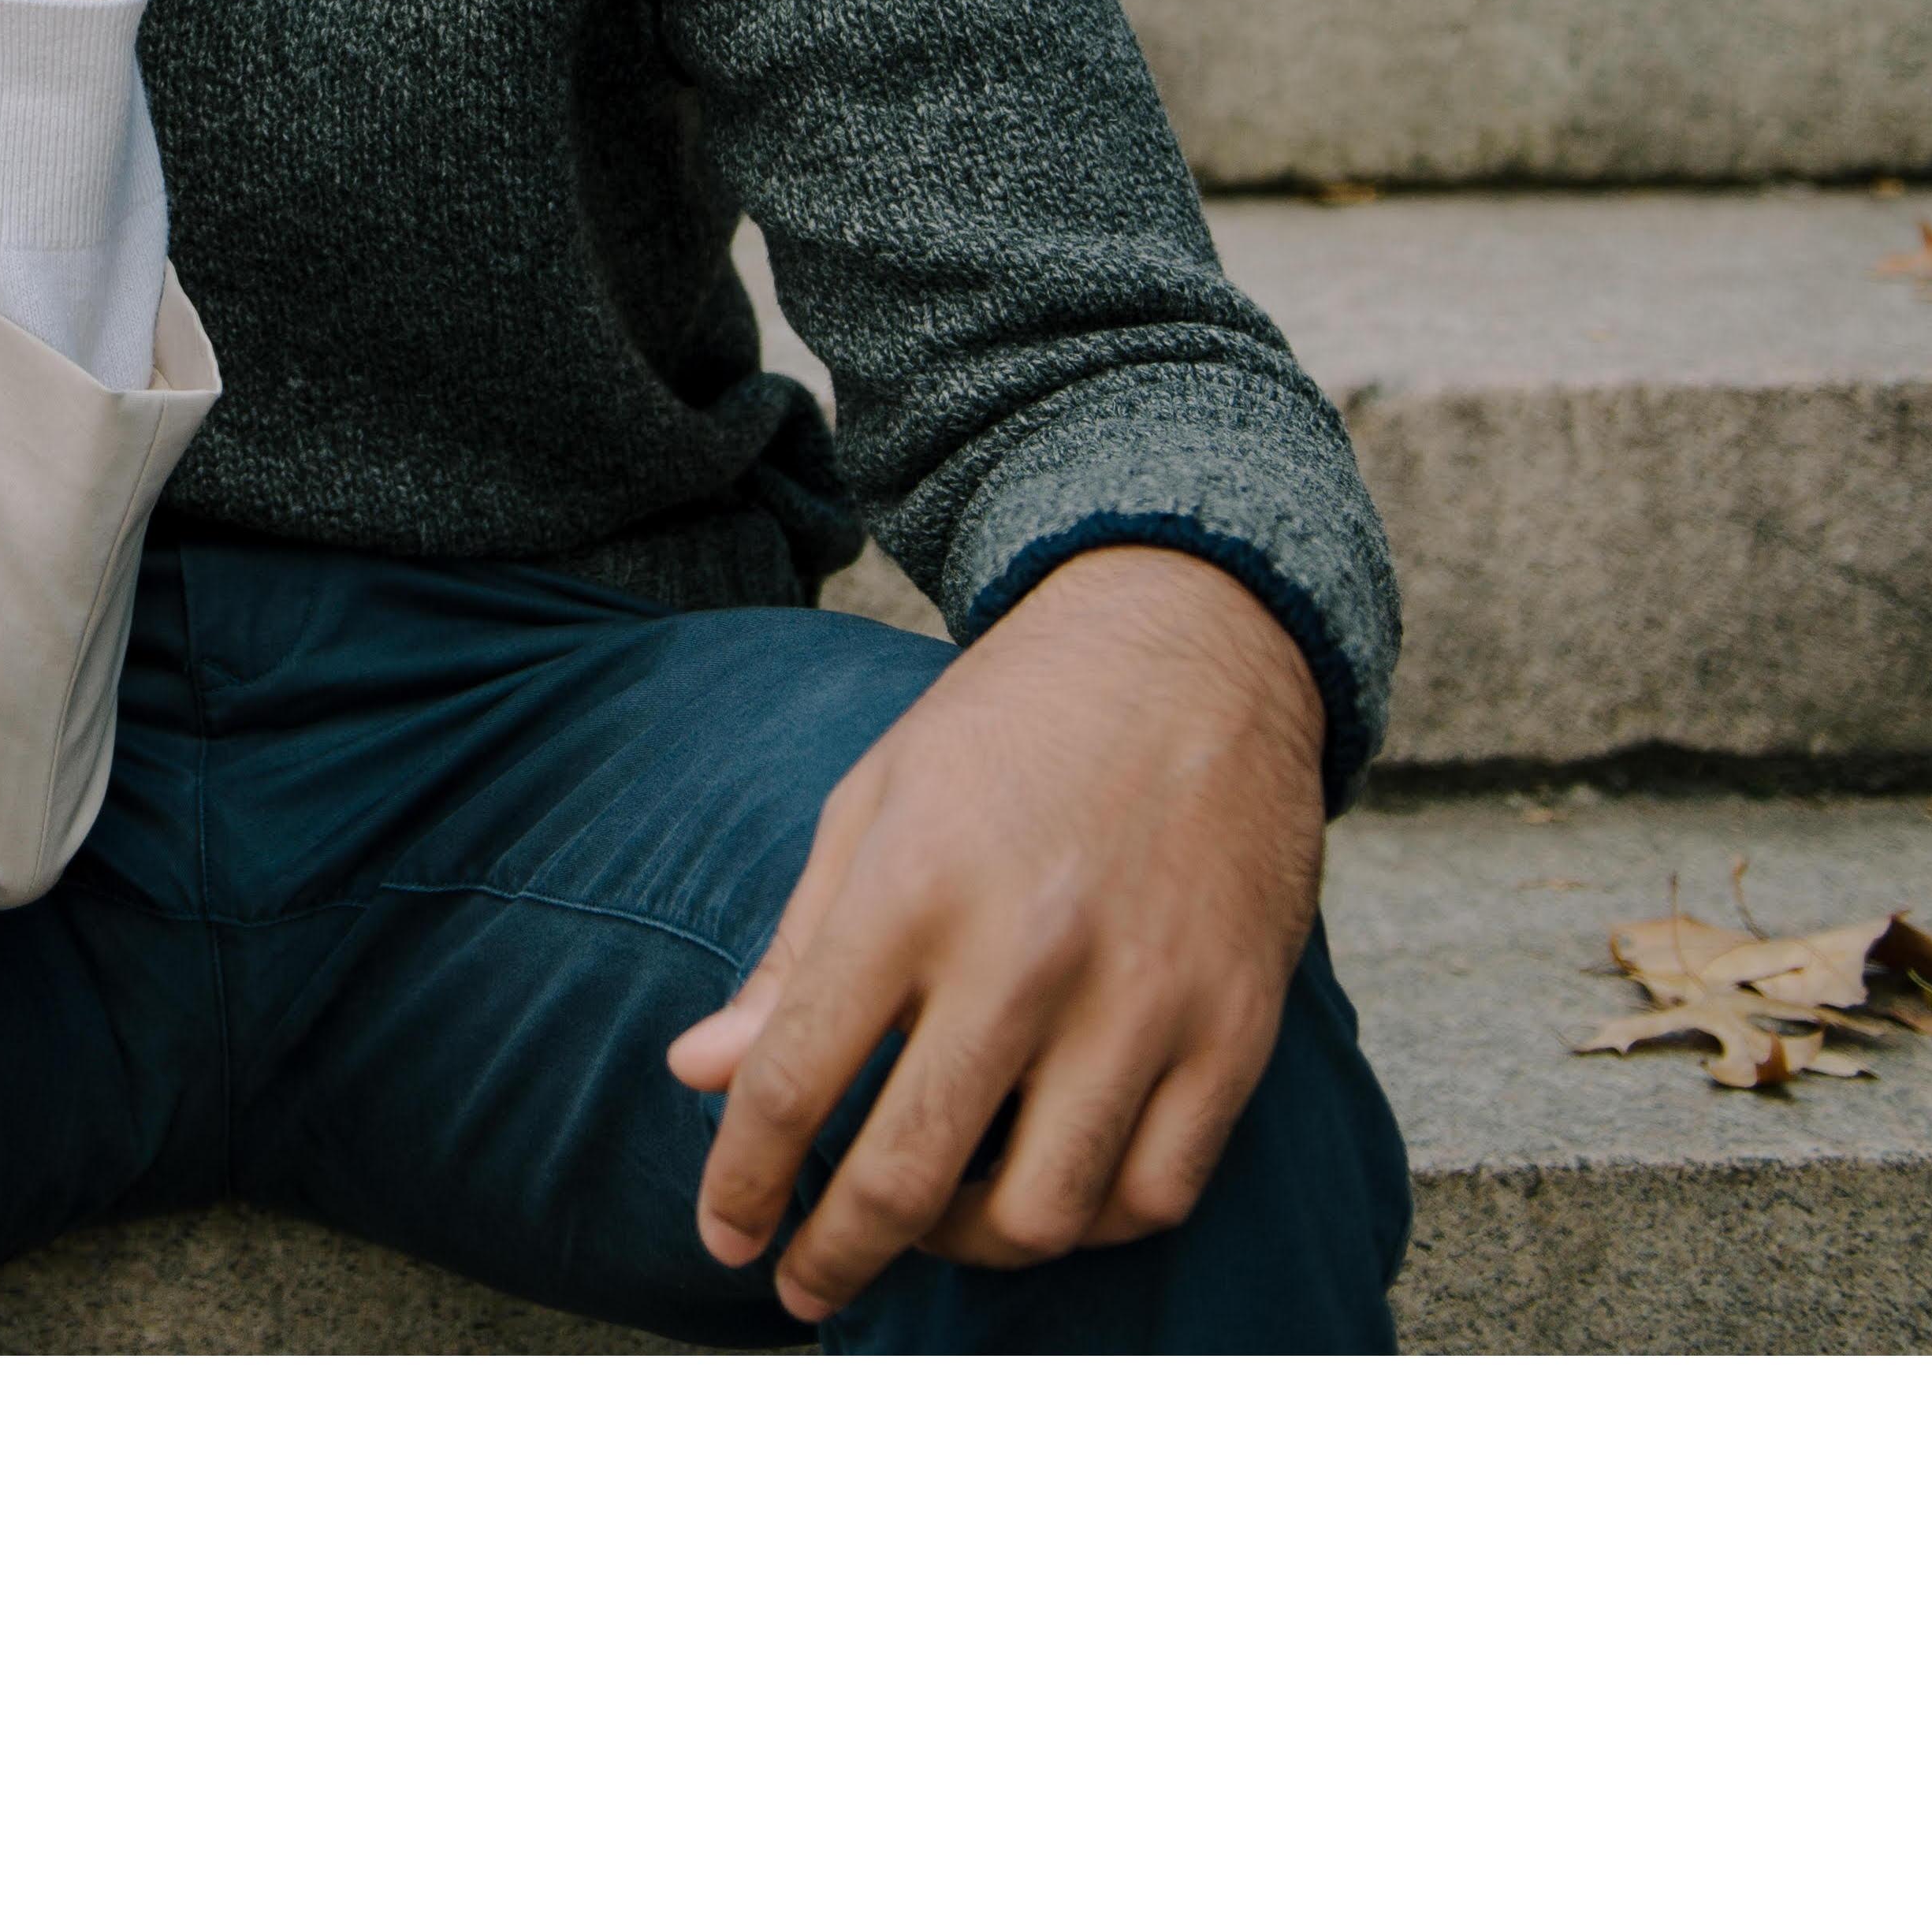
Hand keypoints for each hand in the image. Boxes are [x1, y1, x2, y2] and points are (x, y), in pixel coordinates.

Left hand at [662, 544, 1324, 1324]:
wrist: (1191, 645)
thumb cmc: (1008, 728)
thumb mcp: (871, 805)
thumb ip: (790, 951)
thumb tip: (696, 1074)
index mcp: (911, 885)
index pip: (796, 1081)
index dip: (744, 1183)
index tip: (725, 1237)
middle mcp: (1026, 951)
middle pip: (910, 1173)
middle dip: (838, 1255)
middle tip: (806, 1286)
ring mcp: (1143, 995)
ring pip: (1045, 1212)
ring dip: (969, 1251)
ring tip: (932, 1228)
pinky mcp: (1236, 1023)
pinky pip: (1159, 1189)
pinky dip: (1094, 1222)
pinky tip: (1049, 1195)